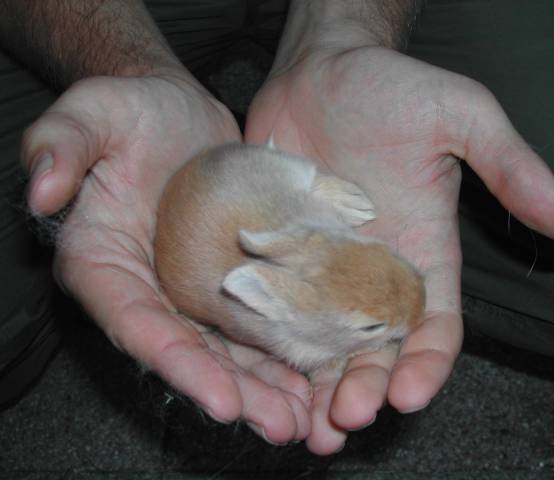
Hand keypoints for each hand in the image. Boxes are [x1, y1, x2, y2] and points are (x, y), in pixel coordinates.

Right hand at [23, 73, 311, 443]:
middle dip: (237, 392)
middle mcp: (149, 289)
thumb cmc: (131, 113)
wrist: (177, 113)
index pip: (138, 325)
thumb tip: (43, 189)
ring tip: (310, 415)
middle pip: (192, 353)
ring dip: (269, 384)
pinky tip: (320, 370)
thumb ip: (61, 146)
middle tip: (283, 425)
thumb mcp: (92, 113)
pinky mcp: (231, 277)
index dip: (180, 365)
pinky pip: (260, 318)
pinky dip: (287, 347)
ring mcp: (193, 288)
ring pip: (230, 347)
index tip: (224, 401)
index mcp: (105, 263)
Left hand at [245, 46, 553, 452]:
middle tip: (347, 416)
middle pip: (376, 348)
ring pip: (325, 343)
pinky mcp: (279, 255)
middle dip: (366, 386)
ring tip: (307, 421)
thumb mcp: (463, 118)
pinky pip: (275, 306)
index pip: (436, 327)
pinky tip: (259, 371)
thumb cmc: (395, 89)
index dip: (428, 364)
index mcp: (424, 255)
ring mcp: (323, 268)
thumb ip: (512, 170)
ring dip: (318, 384)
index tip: (411, 394)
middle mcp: (374, 273)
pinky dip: (272, 343)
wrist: (321, 72)